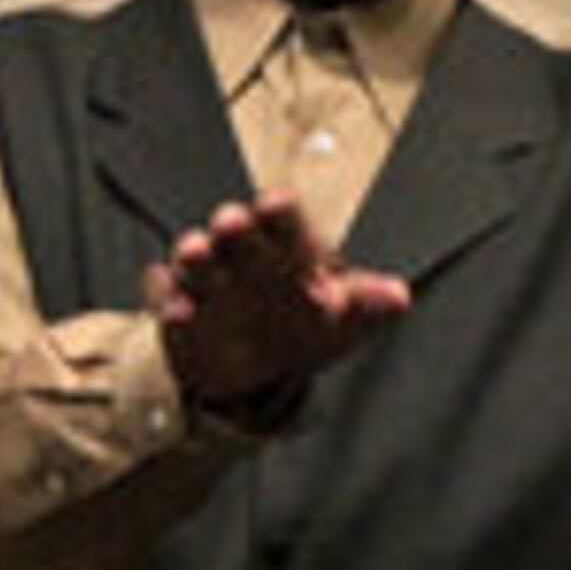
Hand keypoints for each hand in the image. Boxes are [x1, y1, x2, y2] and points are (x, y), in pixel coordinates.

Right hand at [146, 191, 410, 414]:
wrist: (259, 364)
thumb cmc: (308, 323)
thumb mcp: (344, 320)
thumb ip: (367, 303)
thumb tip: (399, 296)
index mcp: (289, 247)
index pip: (284, 220)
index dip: (280, 215)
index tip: (277, 205)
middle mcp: (244, 253)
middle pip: (238, 232)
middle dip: (236, 227)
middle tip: (232, 220)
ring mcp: (209, 279)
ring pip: (198, 260)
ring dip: (197, 256)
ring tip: (196, 252)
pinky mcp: (180, 309)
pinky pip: (171, 303)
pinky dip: (173, 306)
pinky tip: (181, 313)